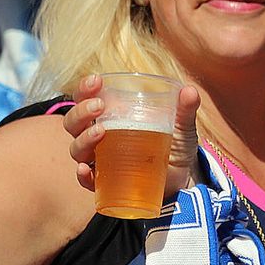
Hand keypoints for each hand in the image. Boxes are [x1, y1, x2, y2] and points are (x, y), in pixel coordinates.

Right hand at [63, 74, 201, 196]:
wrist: (182, 180)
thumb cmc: (175, 146)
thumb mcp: (182, 126)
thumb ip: (185, 110)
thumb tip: (190, 91)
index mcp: (111, 115)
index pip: (86, 98)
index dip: (84, 89)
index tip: (96, 81)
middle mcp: (98, 136)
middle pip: (74, 123)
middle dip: (80, 112)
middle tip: (99, 107)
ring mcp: (100, 160)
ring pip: (76, 149)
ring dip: (83, 139)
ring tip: (100, 132)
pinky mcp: (105, 182)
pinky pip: (86, 180)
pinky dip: (83, 175)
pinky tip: (86, 170)